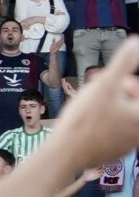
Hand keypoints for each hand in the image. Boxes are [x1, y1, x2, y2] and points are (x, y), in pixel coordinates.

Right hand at [48, 37, 138, 167]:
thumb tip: (135, 41)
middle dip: (121, 94)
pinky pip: (117, 135)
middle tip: (99, 91)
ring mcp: (129, 146)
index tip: (113, 82)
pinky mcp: (116, 154)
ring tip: (92, 107)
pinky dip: (107, 126)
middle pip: (134, 107)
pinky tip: (89, 125)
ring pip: (125, 121)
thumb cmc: (85, 118)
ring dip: (113, 110)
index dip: (128, 84)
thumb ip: (122, 62)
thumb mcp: (104, 84)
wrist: (66, 152)